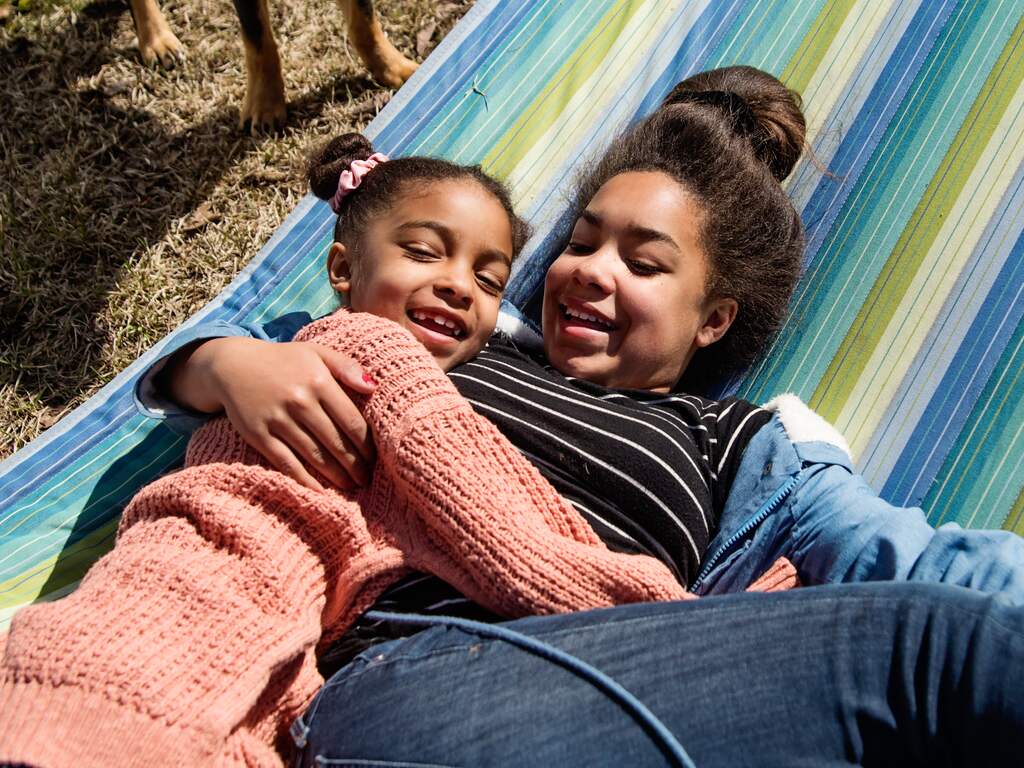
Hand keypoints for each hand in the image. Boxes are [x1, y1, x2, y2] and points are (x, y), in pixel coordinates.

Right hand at [169, 337, 376, 490]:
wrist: (232, 365)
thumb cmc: (284, 361)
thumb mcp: (317, 353)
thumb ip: (347, 367)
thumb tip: (374, 388)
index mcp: (319, 381)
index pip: (353, 422)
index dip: (366, 445)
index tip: (375, 458)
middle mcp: (299, 401)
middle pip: (336, 442)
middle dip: (355, 465)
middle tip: (366, 479)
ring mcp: (278, 419)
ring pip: (314, 455)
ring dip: (336, 475)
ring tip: (350, 486)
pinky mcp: (258, 435)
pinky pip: (286, 463)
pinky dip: (304, 481)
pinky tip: (320, 492)